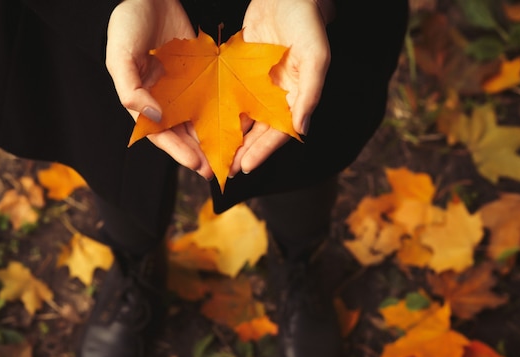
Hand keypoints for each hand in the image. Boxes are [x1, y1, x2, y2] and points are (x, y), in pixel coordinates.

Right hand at [106, 0, 213, 179]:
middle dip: (199, 153)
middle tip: (217, 170)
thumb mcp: (121, 57)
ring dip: (212, 139)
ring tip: (230, 156)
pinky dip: (222, 111)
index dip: (177, 151)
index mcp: (142, 100)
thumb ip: (131, 89)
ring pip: (199, 120)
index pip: (159, 134)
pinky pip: (212, 97)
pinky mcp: (200, 75)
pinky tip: (238, 124)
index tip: (196, 164)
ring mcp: (183, 88)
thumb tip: (155, 117)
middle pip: (182, 133)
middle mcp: (163, 99)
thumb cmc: (128, 24)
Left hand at [230, 0, 333, 176]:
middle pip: (258, 131)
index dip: (264, 151)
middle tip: (226, 171)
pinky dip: (220, 111)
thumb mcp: (315, 56)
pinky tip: (204, 123)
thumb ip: (310, 93)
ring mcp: (258, 85)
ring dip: (230, 137)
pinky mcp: (241, 71)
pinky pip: (230, 96)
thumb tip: (301, 129)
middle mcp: (276, 96)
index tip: (246, 166)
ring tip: (213, 155)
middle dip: (243, 151)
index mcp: (296, 96)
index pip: (280, 132)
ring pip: (243, 118)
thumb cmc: (307, 22)